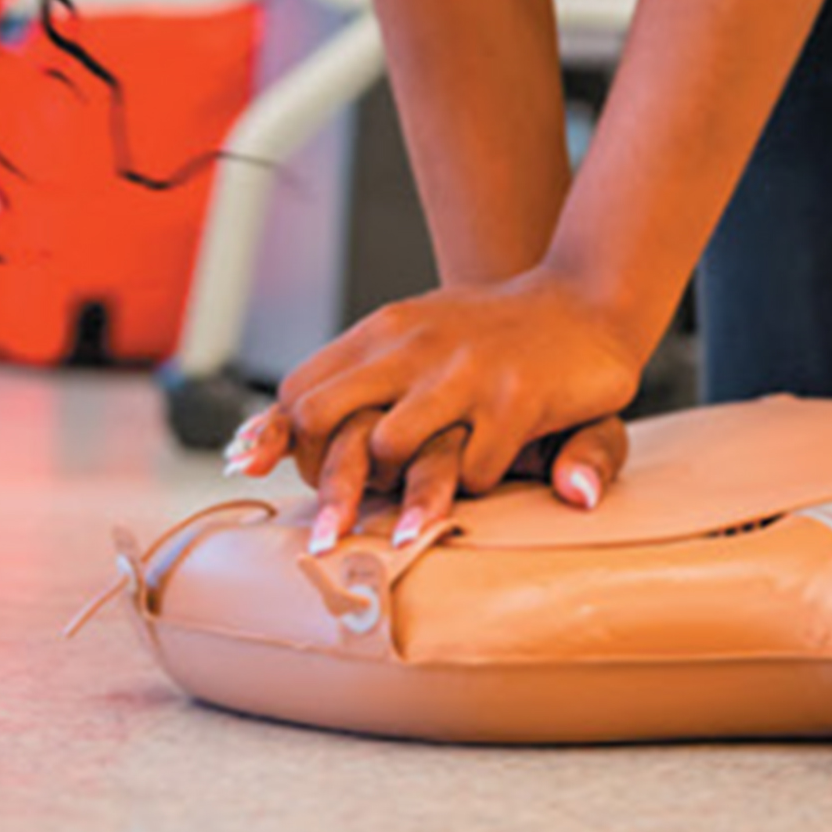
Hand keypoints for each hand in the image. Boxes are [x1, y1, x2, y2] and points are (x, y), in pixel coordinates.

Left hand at [225, 268, 640, 551]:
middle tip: (334, 533)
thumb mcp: (416, 343)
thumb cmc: (486, 334)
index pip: (301, 390)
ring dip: (397, 492)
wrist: (587, 298)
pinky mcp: (514, 399)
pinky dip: (474, 485)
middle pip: (325, 418)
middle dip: (326, 484)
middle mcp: (415, 346)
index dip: (291, 441)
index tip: (291, 478)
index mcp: (387, 331)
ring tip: (408, 525)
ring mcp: (464, 372)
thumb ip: (342, 387)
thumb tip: (244, 454)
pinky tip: (487, 478)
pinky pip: (472, 469)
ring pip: (390, 448)